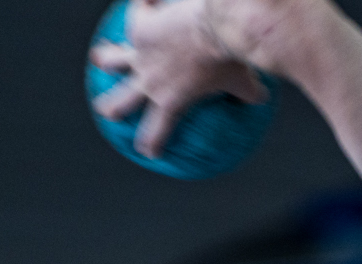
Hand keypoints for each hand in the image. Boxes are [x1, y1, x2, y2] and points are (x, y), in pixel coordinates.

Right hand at [90, 0, 274, 158]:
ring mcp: (140, 53)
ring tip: (100, 57)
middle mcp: (149, 79)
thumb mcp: (246, 82)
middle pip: (123, 99)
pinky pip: (136, 14)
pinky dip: (141, 8)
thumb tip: (261, 99)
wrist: (217, 25)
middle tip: (108, 112)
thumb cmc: (232, 59)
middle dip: (113, 108)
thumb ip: (250, 95)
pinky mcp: (140, 26)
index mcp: (172, 100)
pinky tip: (144, 2)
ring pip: (114, 59)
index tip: (147, 150)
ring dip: (107, 59)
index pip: (156, 129)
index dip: (150, 142)